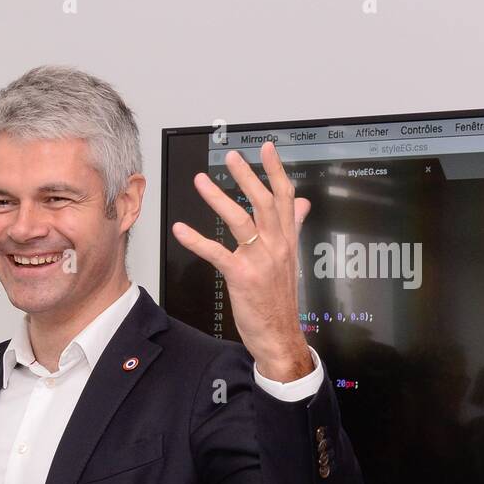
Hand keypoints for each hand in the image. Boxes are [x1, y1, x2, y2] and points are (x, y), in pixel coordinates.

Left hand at [171, 140, 313, 380]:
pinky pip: (216, 253)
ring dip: (219, 198)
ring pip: (240, 220)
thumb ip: (294, 227)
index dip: (275, 171)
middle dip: (247, 176)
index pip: (285, 198)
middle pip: (263, 202)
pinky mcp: (241, 277)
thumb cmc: (280, 299)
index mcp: (287, 240)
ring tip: (201, 181)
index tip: (266, 149)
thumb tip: (302, 204)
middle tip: (232, 157)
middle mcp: (276, 246)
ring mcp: (260, 260)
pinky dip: (196, 240)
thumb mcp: (290, 259)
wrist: (280, 334)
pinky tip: (181, 229)